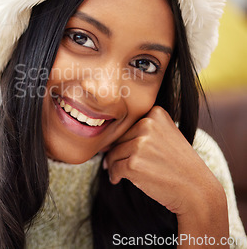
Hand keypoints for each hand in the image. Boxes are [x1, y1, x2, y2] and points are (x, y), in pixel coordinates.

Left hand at [102, 106, 224, 216]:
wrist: (197, 190)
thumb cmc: (179, 165)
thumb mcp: (166, 135)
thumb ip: (141, 130)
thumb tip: (105, 139)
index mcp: (156, 113)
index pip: (128, 124)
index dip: (124, 139)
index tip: (129, 150)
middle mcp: (148, 124)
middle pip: (118, 138)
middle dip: (116, 152)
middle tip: (125, 164)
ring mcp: (140, 144)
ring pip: (113, 153)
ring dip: (113, 165)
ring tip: (122, 173)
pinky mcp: (133, 163)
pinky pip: (114, 168)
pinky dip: (114, 175)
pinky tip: (118, 179)